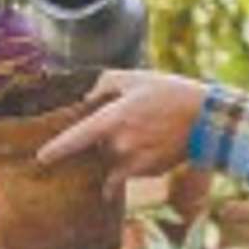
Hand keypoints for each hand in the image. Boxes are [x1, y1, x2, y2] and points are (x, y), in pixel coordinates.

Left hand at [36, 68, 208, 200]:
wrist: (207, 118)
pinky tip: (148, 147)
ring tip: (139, 136)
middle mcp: (119, 145)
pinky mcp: (149, 171)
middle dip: (101, 143)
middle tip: (121, 127)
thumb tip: (89, 98)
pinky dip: (132, 163)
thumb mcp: (136, 78)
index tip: (41, 159)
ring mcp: (134, 162)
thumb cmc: (170, 93)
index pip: (75, 139)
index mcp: (112, 119)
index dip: (56, 150)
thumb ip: (106, 83)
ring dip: (117, 154)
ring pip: (112, 161)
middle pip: (97, 149)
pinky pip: (130, 171)